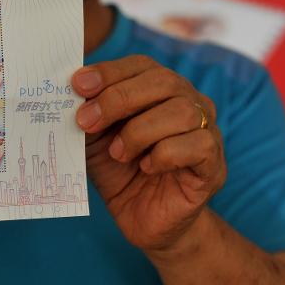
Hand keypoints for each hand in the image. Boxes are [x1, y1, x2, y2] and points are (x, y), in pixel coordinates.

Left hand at [72, 55, 225, 253]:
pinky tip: (146, 168)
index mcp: (159, 89)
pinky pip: (196, 144)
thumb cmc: (119, 171)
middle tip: (87, 122)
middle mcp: (188, 102)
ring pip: (181, 112)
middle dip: (118, 98)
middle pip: (163, 81)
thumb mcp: (94, 138)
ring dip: (139, 132)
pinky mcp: (214, 164)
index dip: (110, 71)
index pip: (140, 65)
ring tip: (118, 154)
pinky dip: (163, 154)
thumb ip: (87, 112)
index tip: (78, 85)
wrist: (144, 220)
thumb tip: (70, 90)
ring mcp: (206, 131)